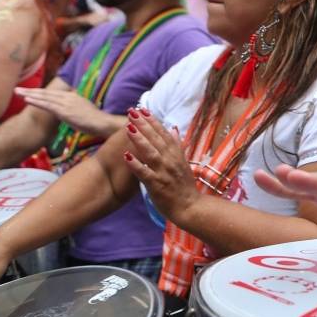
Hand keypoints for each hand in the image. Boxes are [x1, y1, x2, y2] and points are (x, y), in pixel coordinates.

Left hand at [16, 87, 116, 136]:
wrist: (102, 122)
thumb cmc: (95, 120)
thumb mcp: (84, 110)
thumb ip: (74, 108)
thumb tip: (69, 110)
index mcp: (73, 96)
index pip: (52, 93)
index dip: (40, 92)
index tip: (29, 91)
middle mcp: (68, 97)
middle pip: (46, 93)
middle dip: (31, 91)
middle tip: (17, 89)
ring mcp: (66, 103)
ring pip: (44, 97)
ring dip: (30, 94)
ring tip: (18, 92)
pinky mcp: (64, 111)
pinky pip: (47, 105)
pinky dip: (36, 102)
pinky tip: (27, 100)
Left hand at [122, 108, 197, 222]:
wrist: (190, 207)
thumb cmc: (184, 186)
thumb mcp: (183, 162)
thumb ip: (177, 145)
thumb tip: (173, 128)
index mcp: (176, 154)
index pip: (163, 134)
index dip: (153, 121)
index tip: (143, 109)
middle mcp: (171, 160)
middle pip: (156, 139)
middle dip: (144, 125)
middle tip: (132, 112)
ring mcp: (164, 172)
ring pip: (151, 153)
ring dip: (140, 140)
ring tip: (129, 128)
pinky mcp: (157, 185)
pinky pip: (144, 173)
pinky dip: (136, 164)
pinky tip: (126, 156)